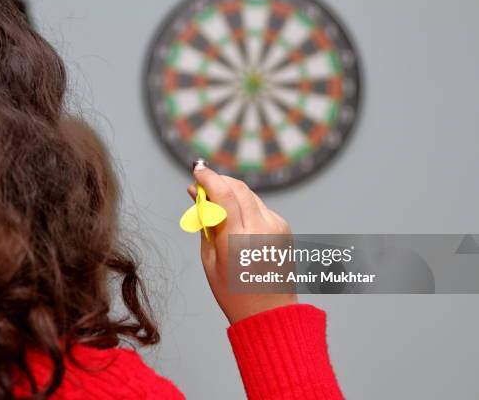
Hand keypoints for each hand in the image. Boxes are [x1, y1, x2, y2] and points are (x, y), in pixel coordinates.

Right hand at [188, 166, 296, 323]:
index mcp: (238, 240)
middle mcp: (261, 229)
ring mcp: (276, 226)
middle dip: (219, 180)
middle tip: (203, 184)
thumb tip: (198, 193)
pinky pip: (260, 206)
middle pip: (239, 188)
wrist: (269, 312)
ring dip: (231, 192)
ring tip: (216, 204)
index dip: (209, 177)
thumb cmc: (234, 291)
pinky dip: (245, 205)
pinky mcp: (284, 227)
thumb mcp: (210, 258)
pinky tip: (236, 220)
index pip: (224, 194)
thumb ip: (205, 221)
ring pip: (250, 195)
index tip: (197, 170)